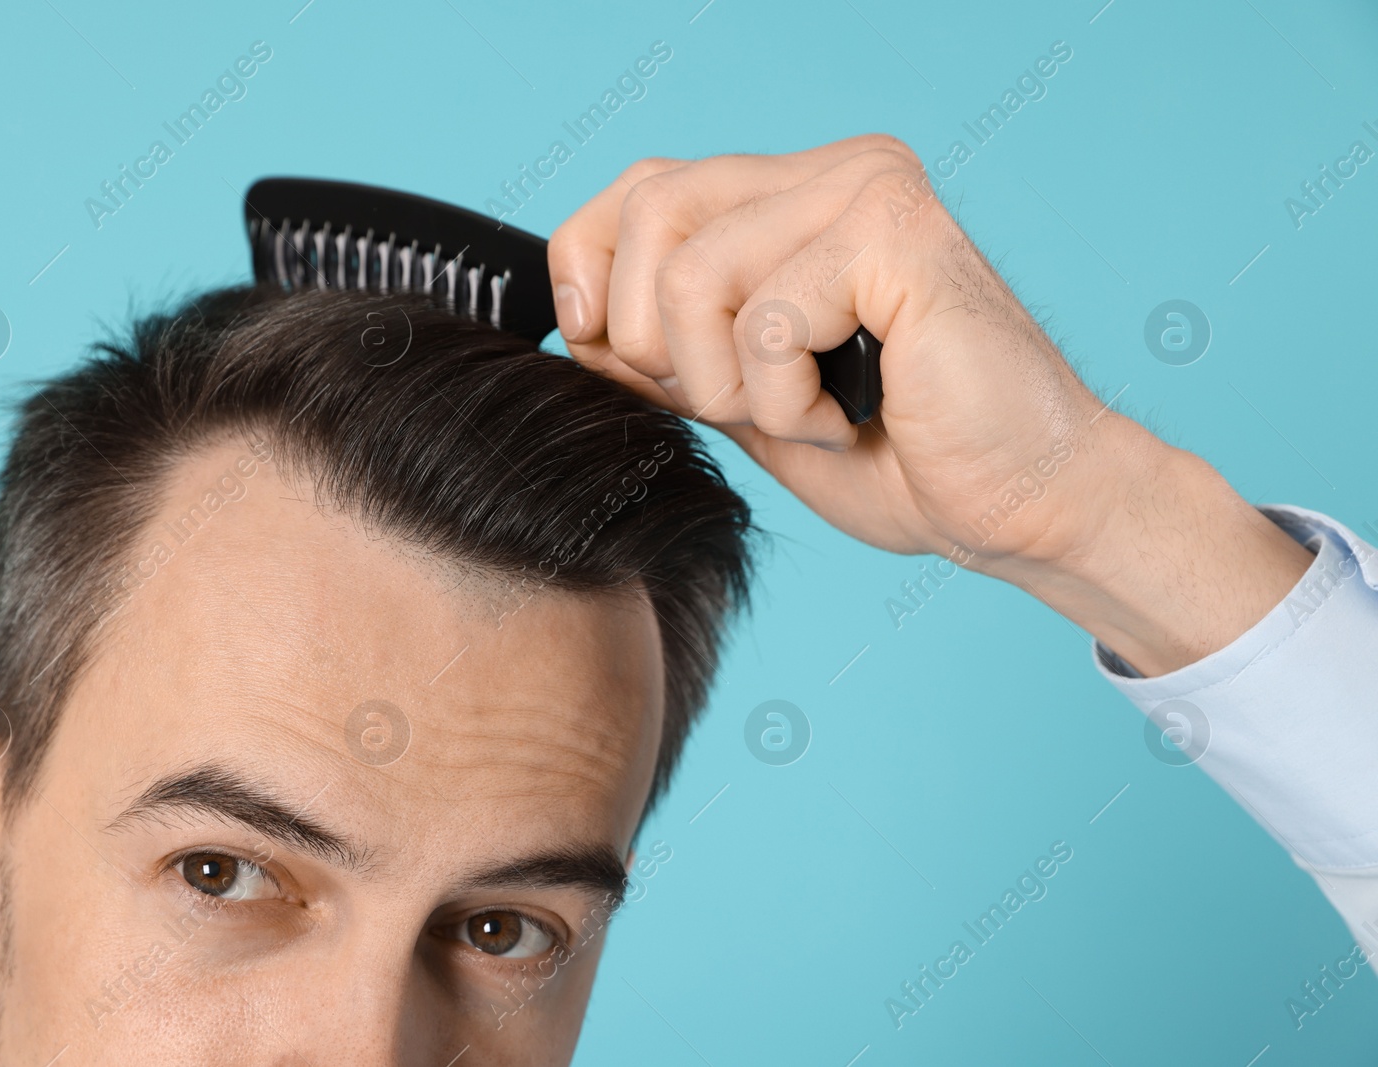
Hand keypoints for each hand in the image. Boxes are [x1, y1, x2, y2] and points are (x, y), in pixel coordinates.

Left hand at [549, 136, 1311, 674]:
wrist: (1021, 508)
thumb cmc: (899, 458)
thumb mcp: (746, 401)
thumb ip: (669, 349)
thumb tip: (576, 323)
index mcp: (795, 193)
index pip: (639, 188)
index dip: (592, 273)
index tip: (617, 354)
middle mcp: (833, 171)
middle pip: (651, 215)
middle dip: (659, 344)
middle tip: (739, 402)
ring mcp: (868, 192)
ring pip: (695, 278)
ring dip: (732, 387)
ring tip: (809, 414)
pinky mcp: (897, 239)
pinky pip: (765, 324)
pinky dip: (788, 405)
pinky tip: (851, 417)